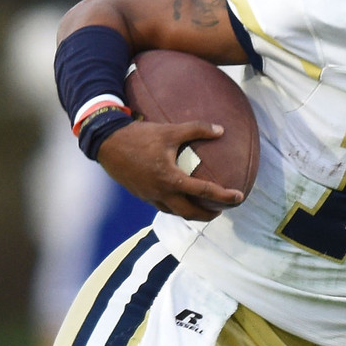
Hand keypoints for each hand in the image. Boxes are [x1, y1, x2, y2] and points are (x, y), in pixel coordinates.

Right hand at [96, 119, 244, 221]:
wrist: (106, 143)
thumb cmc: (139, 135)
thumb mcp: (170, 130)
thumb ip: (197, 129)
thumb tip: (221, 130)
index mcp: (170, 179)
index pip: (203, 192)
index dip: (224, 197)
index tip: (239, 197)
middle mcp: (160, 192)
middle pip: (190, 213)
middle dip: (209, 215)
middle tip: (223, 209)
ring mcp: (149, 196)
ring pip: (175, 212)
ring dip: (192, 213)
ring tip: (205, 207)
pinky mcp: (141, 195)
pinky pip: (163, 207)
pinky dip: (176, 207)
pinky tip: (181, 199)